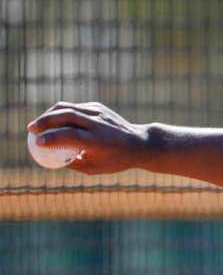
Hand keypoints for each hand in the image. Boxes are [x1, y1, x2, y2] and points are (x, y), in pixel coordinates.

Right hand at [27, 101, 149, 174]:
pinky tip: (53, 120)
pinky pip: (75, 107)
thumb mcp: (95, 168)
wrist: (140, 143)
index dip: (51, 137)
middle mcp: (98, 124)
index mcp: (98, 140)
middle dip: (44, 121)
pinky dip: (61, 113)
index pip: (70, 135)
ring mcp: (99, 112)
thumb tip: (50, 160)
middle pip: (66, 116)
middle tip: (31, 129)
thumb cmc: (116, 160)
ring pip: (68, 108)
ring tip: (37, 124)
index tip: (37, 143)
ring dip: (49, 114)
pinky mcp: (98, 107)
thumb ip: (73, 163)